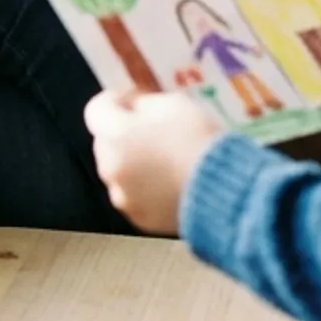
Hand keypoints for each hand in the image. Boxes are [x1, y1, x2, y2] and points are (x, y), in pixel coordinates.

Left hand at [84, 88, 225, 235]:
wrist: (224, 191)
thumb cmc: (197, 141)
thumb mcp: (172, 104)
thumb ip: (145, 105)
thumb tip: (136, 110)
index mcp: (114, 135)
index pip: (96, 110)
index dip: (114, 101)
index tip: (134, 100)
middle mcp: (111, 168)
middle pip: (106, 142)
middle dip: (124, 133)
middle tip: (154, 129)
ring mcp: (125, 198)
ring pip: (120, 171)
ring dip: (134, 162)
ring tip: (166, 158)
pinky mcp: (141, 220)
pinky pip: (136, 196)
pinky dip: (146, 188)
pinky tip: (171, 181)